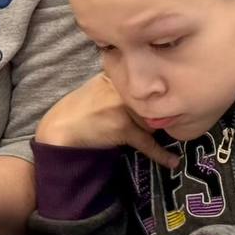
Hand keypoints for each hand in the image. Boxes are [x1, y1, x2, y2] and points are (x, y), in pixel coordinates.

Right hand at [36, 73, 178, 168]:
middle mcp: (121, 87)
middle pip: (152, 103)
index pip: (146, 84)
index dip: (156, 96)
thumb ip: (121, 84)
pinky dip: (161, 154)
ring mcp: (122, 106)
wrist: (61, 127)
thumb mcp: (99, 86)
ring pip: (152, 121)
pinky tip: (173, 161)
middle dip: (155, 115)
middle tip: (157, 122)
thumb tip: (150, 90)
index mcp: (116, 74)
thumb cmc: (79, 108)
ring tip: (160, 135)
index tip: (169, 100)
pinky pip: (147, 142)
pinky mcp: (123, 126)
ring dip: (153, 130)